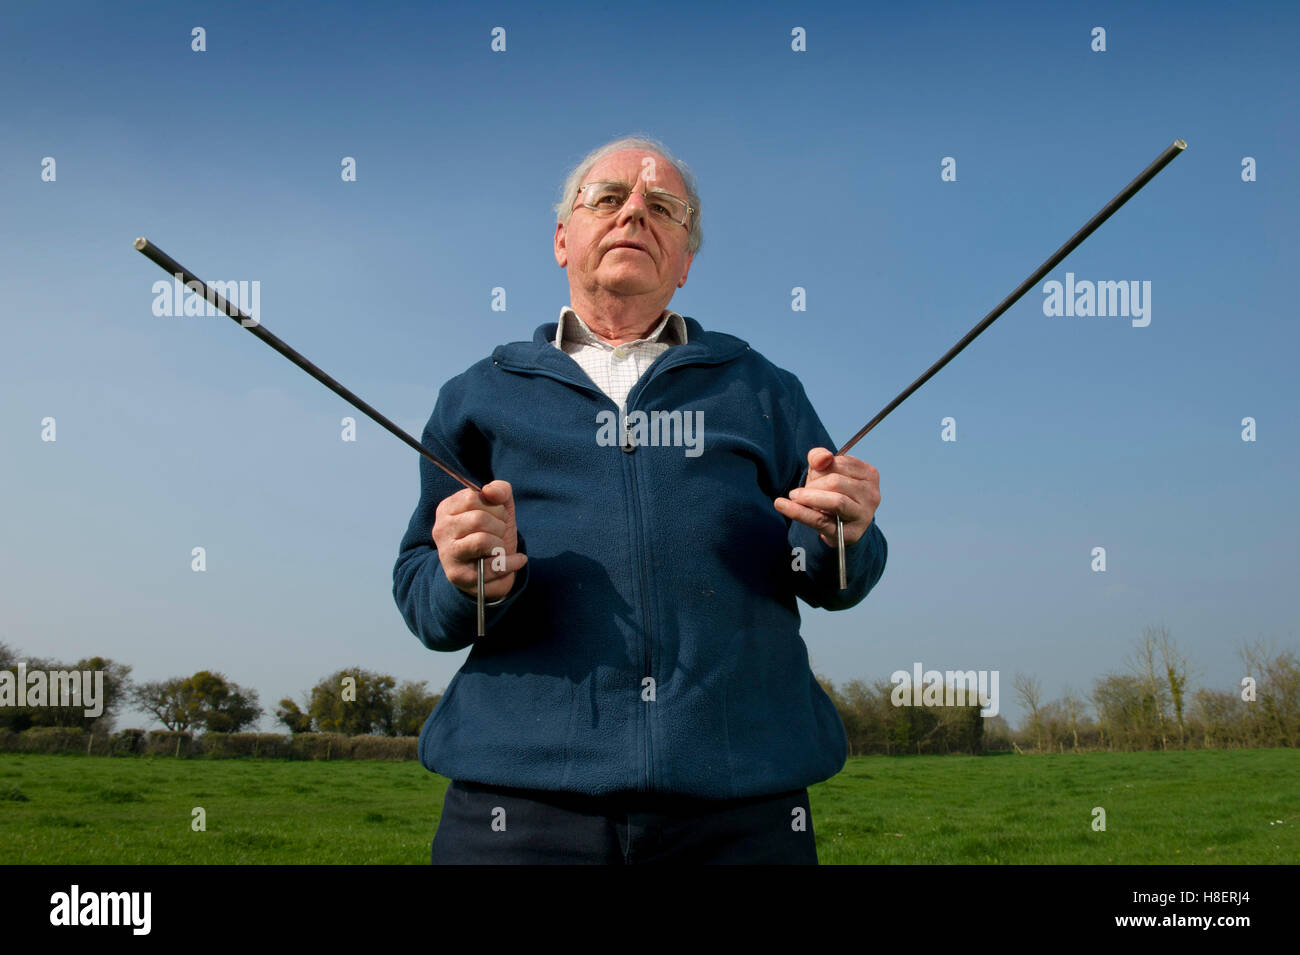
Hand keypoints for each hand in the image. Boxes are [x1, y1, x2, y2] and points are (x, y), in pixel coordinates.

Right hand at [432, 480, 526, 598]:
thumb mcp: (500, 508)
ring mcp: (447, 553)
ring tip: (499, 549)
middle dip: (499, 526)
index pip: (472, 497)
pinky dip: (512, 562)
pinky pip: (492, 565)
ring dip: (500, 545)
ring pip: (482, 541)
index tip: (496, 516)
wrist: (490, 572)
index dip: (494, 507)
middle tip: (499, 534)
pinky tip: (515, 561)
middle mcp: (441, 530)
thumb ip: (500, 491)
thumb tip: (490, 491)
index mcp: (447, 509)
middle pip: (479, 519)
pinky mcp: (458, 575)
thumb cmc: (492, 534)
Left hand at [773, 448, 880, 547]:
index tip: (812, 475)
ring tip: (794, 497)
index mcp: (870, 474)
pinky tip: (782, 505)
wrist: (839, 525)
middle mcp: (872, 495)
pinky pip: (821, 521)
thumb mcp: (824, 471)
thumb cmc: (832, 493)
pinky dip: (799, 512)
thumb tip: (822, 459)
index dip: (821, 468)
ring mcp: (864, 515)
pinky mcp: (850, 534)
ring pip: (835, 501)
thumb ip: (819, 457)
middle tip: (799, 491)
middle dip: (813, 485)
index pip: (841, 463)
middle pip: (836, 482)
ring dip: (809, 497)